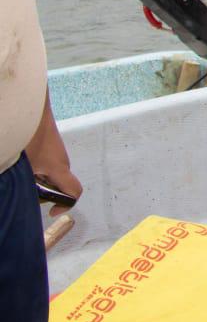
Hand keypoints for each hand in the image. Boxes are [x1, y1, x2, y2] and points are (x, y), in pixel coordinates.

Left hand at [27, 93, 80, 216]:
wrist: (33, 111)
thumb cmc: (29, 138)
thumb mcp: (23, 166)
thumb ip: (24, 182)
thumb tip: (18, 195)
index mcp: (59, 169)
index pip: (74, 192)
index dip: (66, 205)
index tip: (50, 210)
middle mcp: (63, 162)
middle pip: (60, 185)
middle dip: (44, 193)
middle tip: (25, 191)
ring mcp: (58, 153)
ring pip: (52, 175)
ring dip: (39, 180)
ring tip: (20, 174)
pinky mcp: (52, 147)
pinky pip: (48, 165)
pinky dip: (38, 170)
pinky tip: (21, 163)